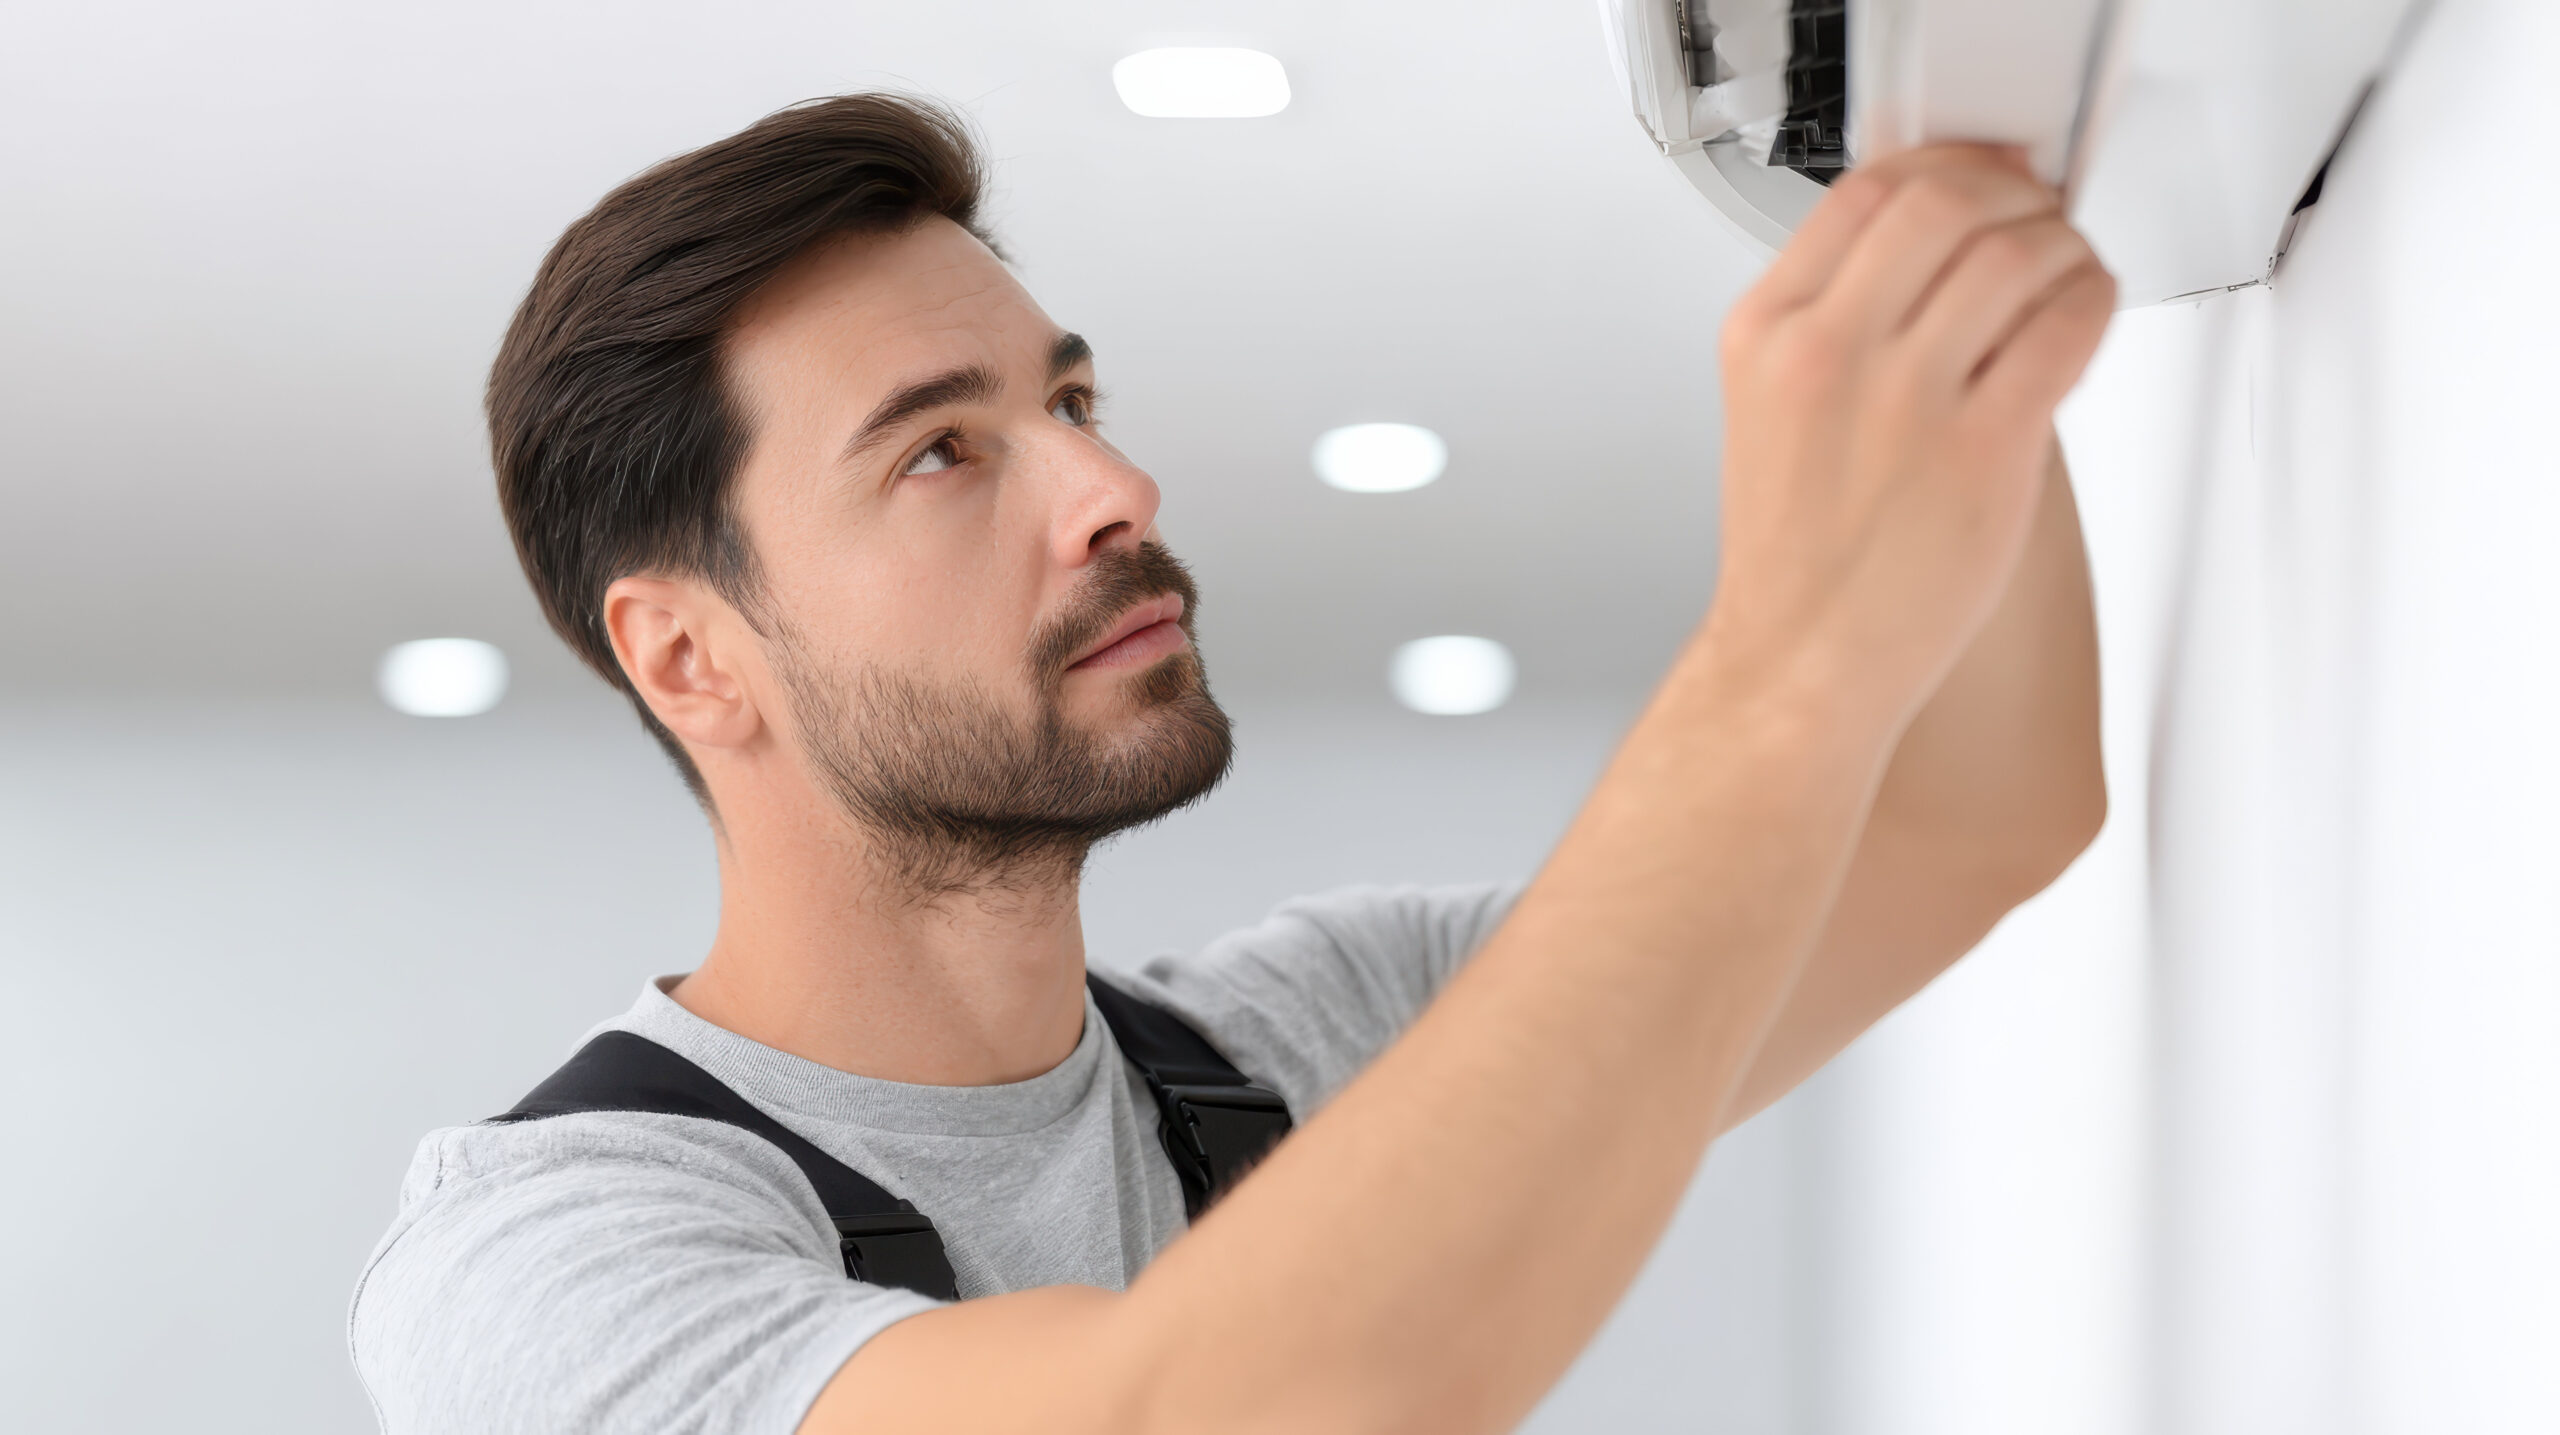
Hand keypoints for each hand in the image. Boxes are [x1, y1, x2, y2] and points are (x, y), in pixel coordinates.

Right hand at [1704, 144, 2114, 729]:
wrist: (1802, 661)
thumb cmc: (1795, 552)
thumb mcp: (1771, 402)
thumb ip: (1838, 316)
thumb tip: (1939, 245)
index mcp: (1767, 333)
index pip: (1864, 189)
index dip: (1941, 165)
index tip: (1976, 176)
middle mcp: (1828, 352)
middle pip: (1943, 201)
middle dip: (2009, 193)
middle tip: (2032, 213)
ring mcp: (1906, 400)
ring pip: (2015, 253)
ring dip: (2061, 245)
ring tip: (2065, 268)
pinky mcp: (1985, 449)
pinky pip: (2064, 328)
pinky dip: (2092, 301)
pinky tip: (2083, 313)